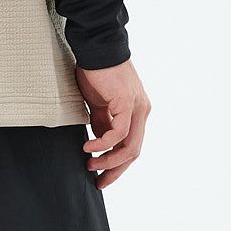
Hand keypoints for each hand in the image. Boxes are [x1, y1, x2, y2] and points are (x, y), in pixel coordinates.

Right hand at [74, 56, 149, 187]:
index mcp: (137, 112)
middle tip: (98, 181)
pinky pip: (118, 133)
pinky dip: (104, 144)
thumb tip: (100, 143)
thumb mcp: (98, 105)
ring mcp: (137, 107)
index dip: (118, 165)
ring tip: (90, 164)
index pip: (132, 146)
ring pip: (129, 146)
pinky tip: (89, 147)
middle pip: (134, 152)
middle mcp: (141, 111)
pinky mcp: (127, 103)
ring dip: (109, 160)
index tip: (102, 177)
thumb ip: (102, 123)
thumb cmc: (96, 73)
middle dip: (115, 170)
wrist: (96, 49)